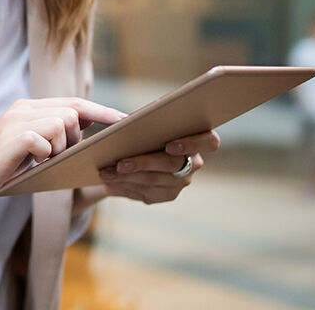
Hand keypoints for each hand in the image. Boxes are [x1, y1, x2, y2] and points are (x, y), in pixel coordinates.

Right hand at [0, 98, 126, 208]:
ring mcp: (16, 121)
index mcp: (27, 107)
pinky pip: (46, 140)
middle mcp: (22, 108)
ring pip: (62, 123)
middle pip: (72, 110)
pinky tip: (31, 163)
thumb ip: (49, 136)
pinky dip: (45, 155)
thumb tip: (84, 137)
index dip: (100, 110)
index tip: (124, 120)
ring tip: (42, 161)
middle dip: (77, 137)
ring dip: (61, 147)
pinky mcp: (11, 138)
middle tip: (58, 156)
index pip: (73, 101)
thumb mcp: (27, 148)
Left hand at [97, 130, 219, 204]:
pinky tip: (110, 183)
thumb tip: (127, 123)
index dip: (192, 144)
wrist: (139, 147)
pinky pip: (146, 193)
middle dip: (142, 164)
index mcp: (198, 138)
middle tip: (118, 164)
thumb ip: (149, 120)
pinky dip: (125, 187)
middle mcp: (194, 163)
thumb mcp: (150, 120)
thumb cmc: (148, 127)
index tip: (169, 145)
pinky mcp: (167, 195)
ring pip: (153, 181)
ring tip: (105, 173)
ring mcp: (181, 182)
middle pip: (170, 165)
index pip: (209, 141)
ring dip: (126, 178)